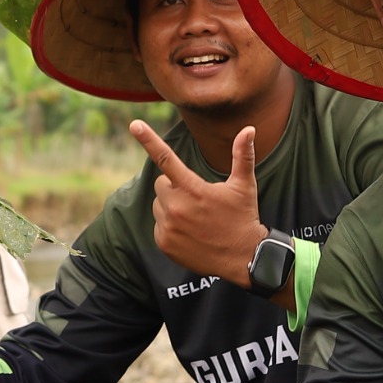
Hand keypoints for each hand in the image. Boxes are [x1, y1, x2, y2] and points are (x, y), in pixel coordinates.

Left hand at [130, 121, 275, 297]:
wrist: (243, 258)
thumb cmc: (243, 217)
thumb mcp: (244, 185)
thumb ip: (242, 155)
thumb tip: (249, 129)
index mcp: (193, 189)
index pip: (165, 158)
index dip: (148, 140)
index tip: (134, 124)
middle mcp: (176, 207)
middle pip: (161, 184)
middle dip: (174, 187)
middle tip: (196, 199)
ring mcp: (168, 227)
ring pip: (158, 205)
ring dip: (171, 207)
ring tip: (195, 218)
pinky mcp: (164, 243)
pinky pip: (158, 225)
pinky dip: (169, 226)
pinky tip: (190, 232)